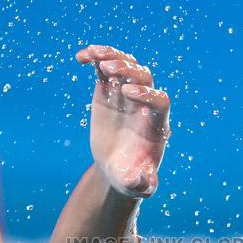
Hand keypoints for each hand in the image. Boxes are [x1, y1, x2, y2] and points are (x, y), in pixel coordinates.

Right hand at [76, 44, 170, 197]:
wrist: (117, 167)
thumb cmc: (131, 178)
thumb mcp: (136, 186)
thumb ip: (141, 184)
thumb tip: (140, 179)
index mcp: (156, 125)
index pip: (160, 102)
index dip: (147, 95)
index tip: (128, 94)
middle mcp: (144, 104)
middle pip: (145, 77)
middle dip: (130, 71)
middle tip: (110, 70)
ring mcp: (127, 93)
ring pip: (127, 65)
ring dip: (113, 57)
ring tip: (94, 56)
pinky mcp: (110, 89)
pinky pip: (106, 67)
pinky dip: (96, 58)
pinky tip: (81, 57)